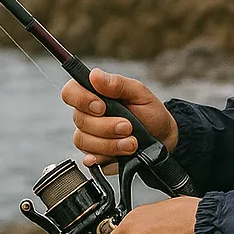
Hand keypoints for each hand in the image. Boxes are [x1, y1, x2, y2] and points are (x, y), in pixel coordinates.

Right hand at [61, 68, 178, 173]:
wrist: (162, 138)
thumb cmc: (149, 112)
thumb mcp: (139, 93)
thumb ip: (117, 84)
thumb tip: (94, 75)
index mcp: (94, 94)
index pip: (70, 92)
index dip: (81, 99)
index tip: (102, 107)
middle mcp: (87, 114)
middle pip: (80, 120)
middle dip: (106, 126)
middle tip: (128, 127)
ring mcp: (89, 136)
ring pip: (84, 140)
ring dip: (110, 143)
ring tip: (132, 143)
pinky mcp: (95, 154)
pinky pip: (89, 158)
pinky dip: (101, 158)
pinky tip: (113, 157)